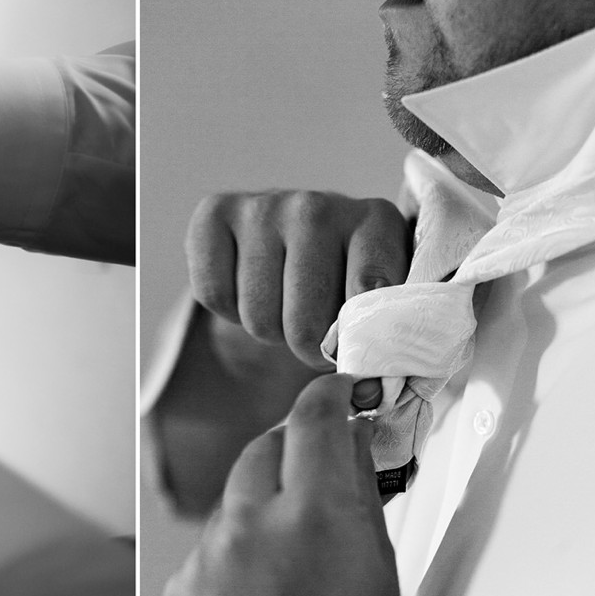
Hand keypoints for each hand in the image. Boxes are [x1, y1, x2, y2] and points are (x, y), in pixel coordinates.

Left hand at [163, 374, 408, 595]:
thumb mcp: (380, 584)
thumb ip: (360, 506)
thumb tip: (352, 455)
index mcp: (318, 519)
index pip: (316, 420)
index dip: (330, 397)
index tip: (339, 394)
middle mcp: (253, 526)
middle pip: (266, 448)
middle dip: (293, 452)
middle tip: (321, 470)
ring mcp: (208, 558)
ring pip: (234, 502)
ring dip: (262, 510)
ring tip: (296, 560)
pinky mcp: (179, 588)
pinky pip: (208, 550)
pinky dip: (233, 557)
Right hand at [186, 190, 410, 403]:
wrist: (291, 242)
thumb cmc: (343, 280)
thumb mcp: (378, 300)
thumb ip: (381, 333)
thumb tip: (364, 389)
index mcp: (375, 220)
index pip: (367, 299)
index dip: (353, 341)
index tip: (349, 345)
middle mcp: (318, 206)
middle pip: (304, 323)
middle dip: (304, 346)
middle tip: (310, 333)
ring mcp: (264, 206)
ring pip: (256, 314)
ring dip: (266, 329)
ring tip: (281, 307)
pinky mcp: (215, 211)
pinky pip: (213, 293)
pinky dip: (226, 309)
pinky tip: (246, 289)